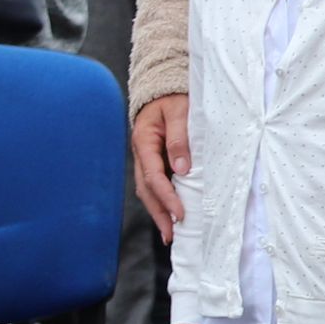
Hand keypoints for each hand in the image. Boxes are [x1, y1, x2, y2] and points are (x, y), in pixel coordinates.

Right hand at [132, 93, 191, 242]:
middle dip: (159, 213)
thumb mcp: (179, 112)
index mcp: (144, 141)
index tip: (181, 213)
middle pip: (146, 189)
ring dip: (159, 211)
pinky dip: (162, 201)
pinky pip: (155, 185)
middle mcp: (141, 153)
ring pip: (148, 190)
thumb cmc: (174, 98)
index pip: (153, 175)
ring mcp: (146, 158)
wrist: (163, 88)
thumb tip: (182, 169)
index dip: (167, 196)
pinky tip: (171, 214)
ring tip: (171, 233)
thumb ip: (179, 138)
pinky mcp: (155, 161)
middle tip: (172, 235)